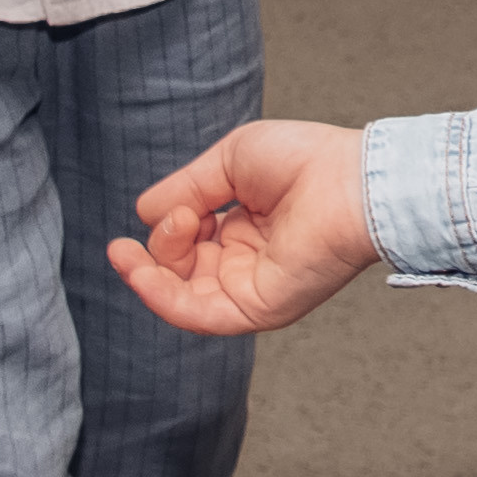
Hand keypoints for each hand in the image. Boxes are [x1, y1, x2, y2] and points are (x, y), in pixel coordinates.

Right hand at [107, 121, 376, 335]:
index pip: (185, 240)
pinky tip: (141, 275)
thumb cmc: (302, 160)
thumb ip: (182, 190)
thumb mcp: (226, 163)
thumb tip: (143, 215)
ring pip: (179, 297)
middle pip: (176, 270)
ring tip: (128, 252)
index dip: (170, 225)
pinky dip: (161, 299)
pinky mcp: (257, 309)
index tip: (181, 206)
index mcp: (242, 227)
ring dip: (147, 275)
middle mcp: (243, 261)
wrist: (348, 181)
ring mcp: (249, 288)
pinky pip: (197, 316)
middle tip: (180, 219)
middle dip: (158, 248)